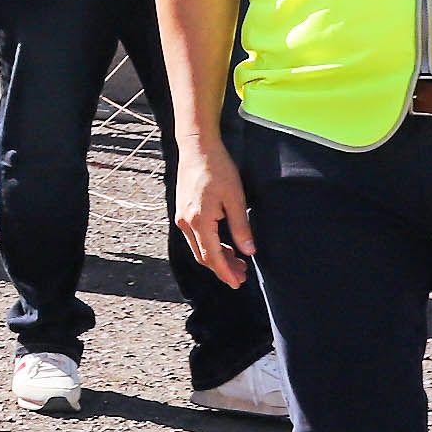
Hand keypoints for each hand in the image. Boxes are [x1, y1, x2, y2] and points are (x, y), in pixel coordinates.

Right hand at [173, 137, 255, 288]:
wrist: (197, 148)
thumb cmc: (218, 169)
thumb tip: (248, 251)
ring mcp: (182, 217)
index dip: (225, 272)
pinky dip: (210, 245)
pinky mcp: (183, 212)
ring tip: (237, 262)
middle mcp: (186, 222)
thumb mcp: (235, 198)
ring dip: (216, 257)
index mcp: (199, 220)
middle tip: (242, 275)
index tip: (237, 283)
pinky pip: (195, 237)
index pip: (212, 256)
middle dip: (222, 268)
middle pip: (202, 256)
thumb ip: (241, 227)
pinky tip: (225, 245)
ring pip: (198, 247)